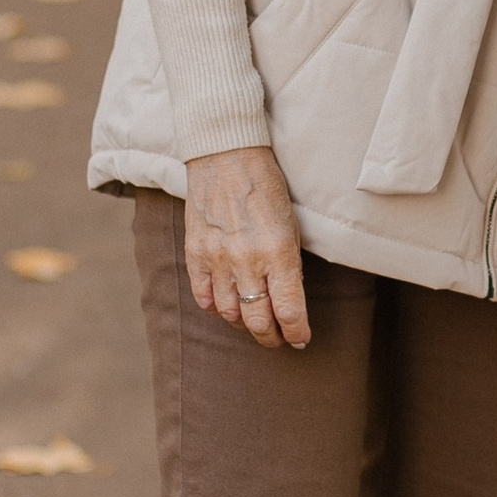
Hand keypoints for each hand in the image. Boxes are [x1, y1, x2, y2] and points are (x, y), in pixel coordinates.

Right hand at [183, 144, 310, 348]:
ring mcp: (218, 259)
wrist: (226, 157)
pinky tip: (227, 305)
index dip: (297, 332)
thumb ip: (289, 266)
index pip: (289, 310)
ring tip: (254, 322)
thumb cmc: (267, 189)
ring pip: (230, 314)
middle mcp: (247, 260)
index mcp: (279, 252)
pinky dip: (216, 308)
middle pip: (258, 321)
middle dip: (272, 337)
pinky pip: (203, 297)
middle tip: (279, 338)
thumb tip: (289, 303)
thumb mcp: (291, 226)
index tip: (301, 339)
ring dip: (245, 324)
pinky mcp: (195, 254)